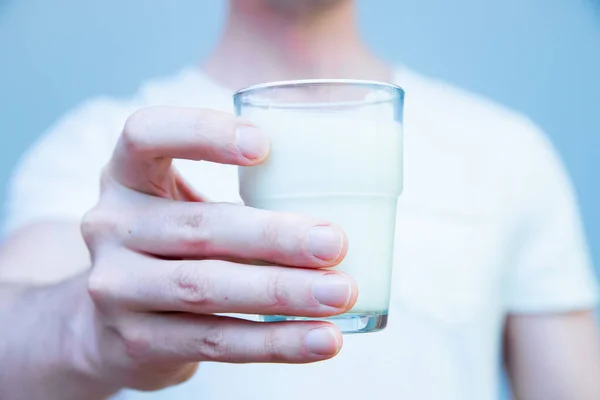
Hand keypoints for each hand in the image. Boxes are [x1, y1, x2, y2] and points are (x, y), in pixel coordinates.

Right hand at [80, 106, 357, 390]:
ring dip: (283, 292)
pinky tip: (319, 339)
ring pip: (206, 288)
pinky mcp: (136, 341)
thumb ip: (239, 194)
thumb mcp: (182, 205)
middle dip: (274, 236)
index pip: (146, 136)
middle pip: (198, 227)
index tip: (265, 146)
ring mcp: (117, 287)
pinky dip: (273, 342)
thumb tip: (346, 190)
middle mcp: (112, 227)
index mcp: (126, 176)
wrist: (111, 324)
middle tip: (335, 243)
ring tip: (340, 293)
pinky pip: (214, 341)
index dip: (201, 134)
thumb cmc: (173, 246)